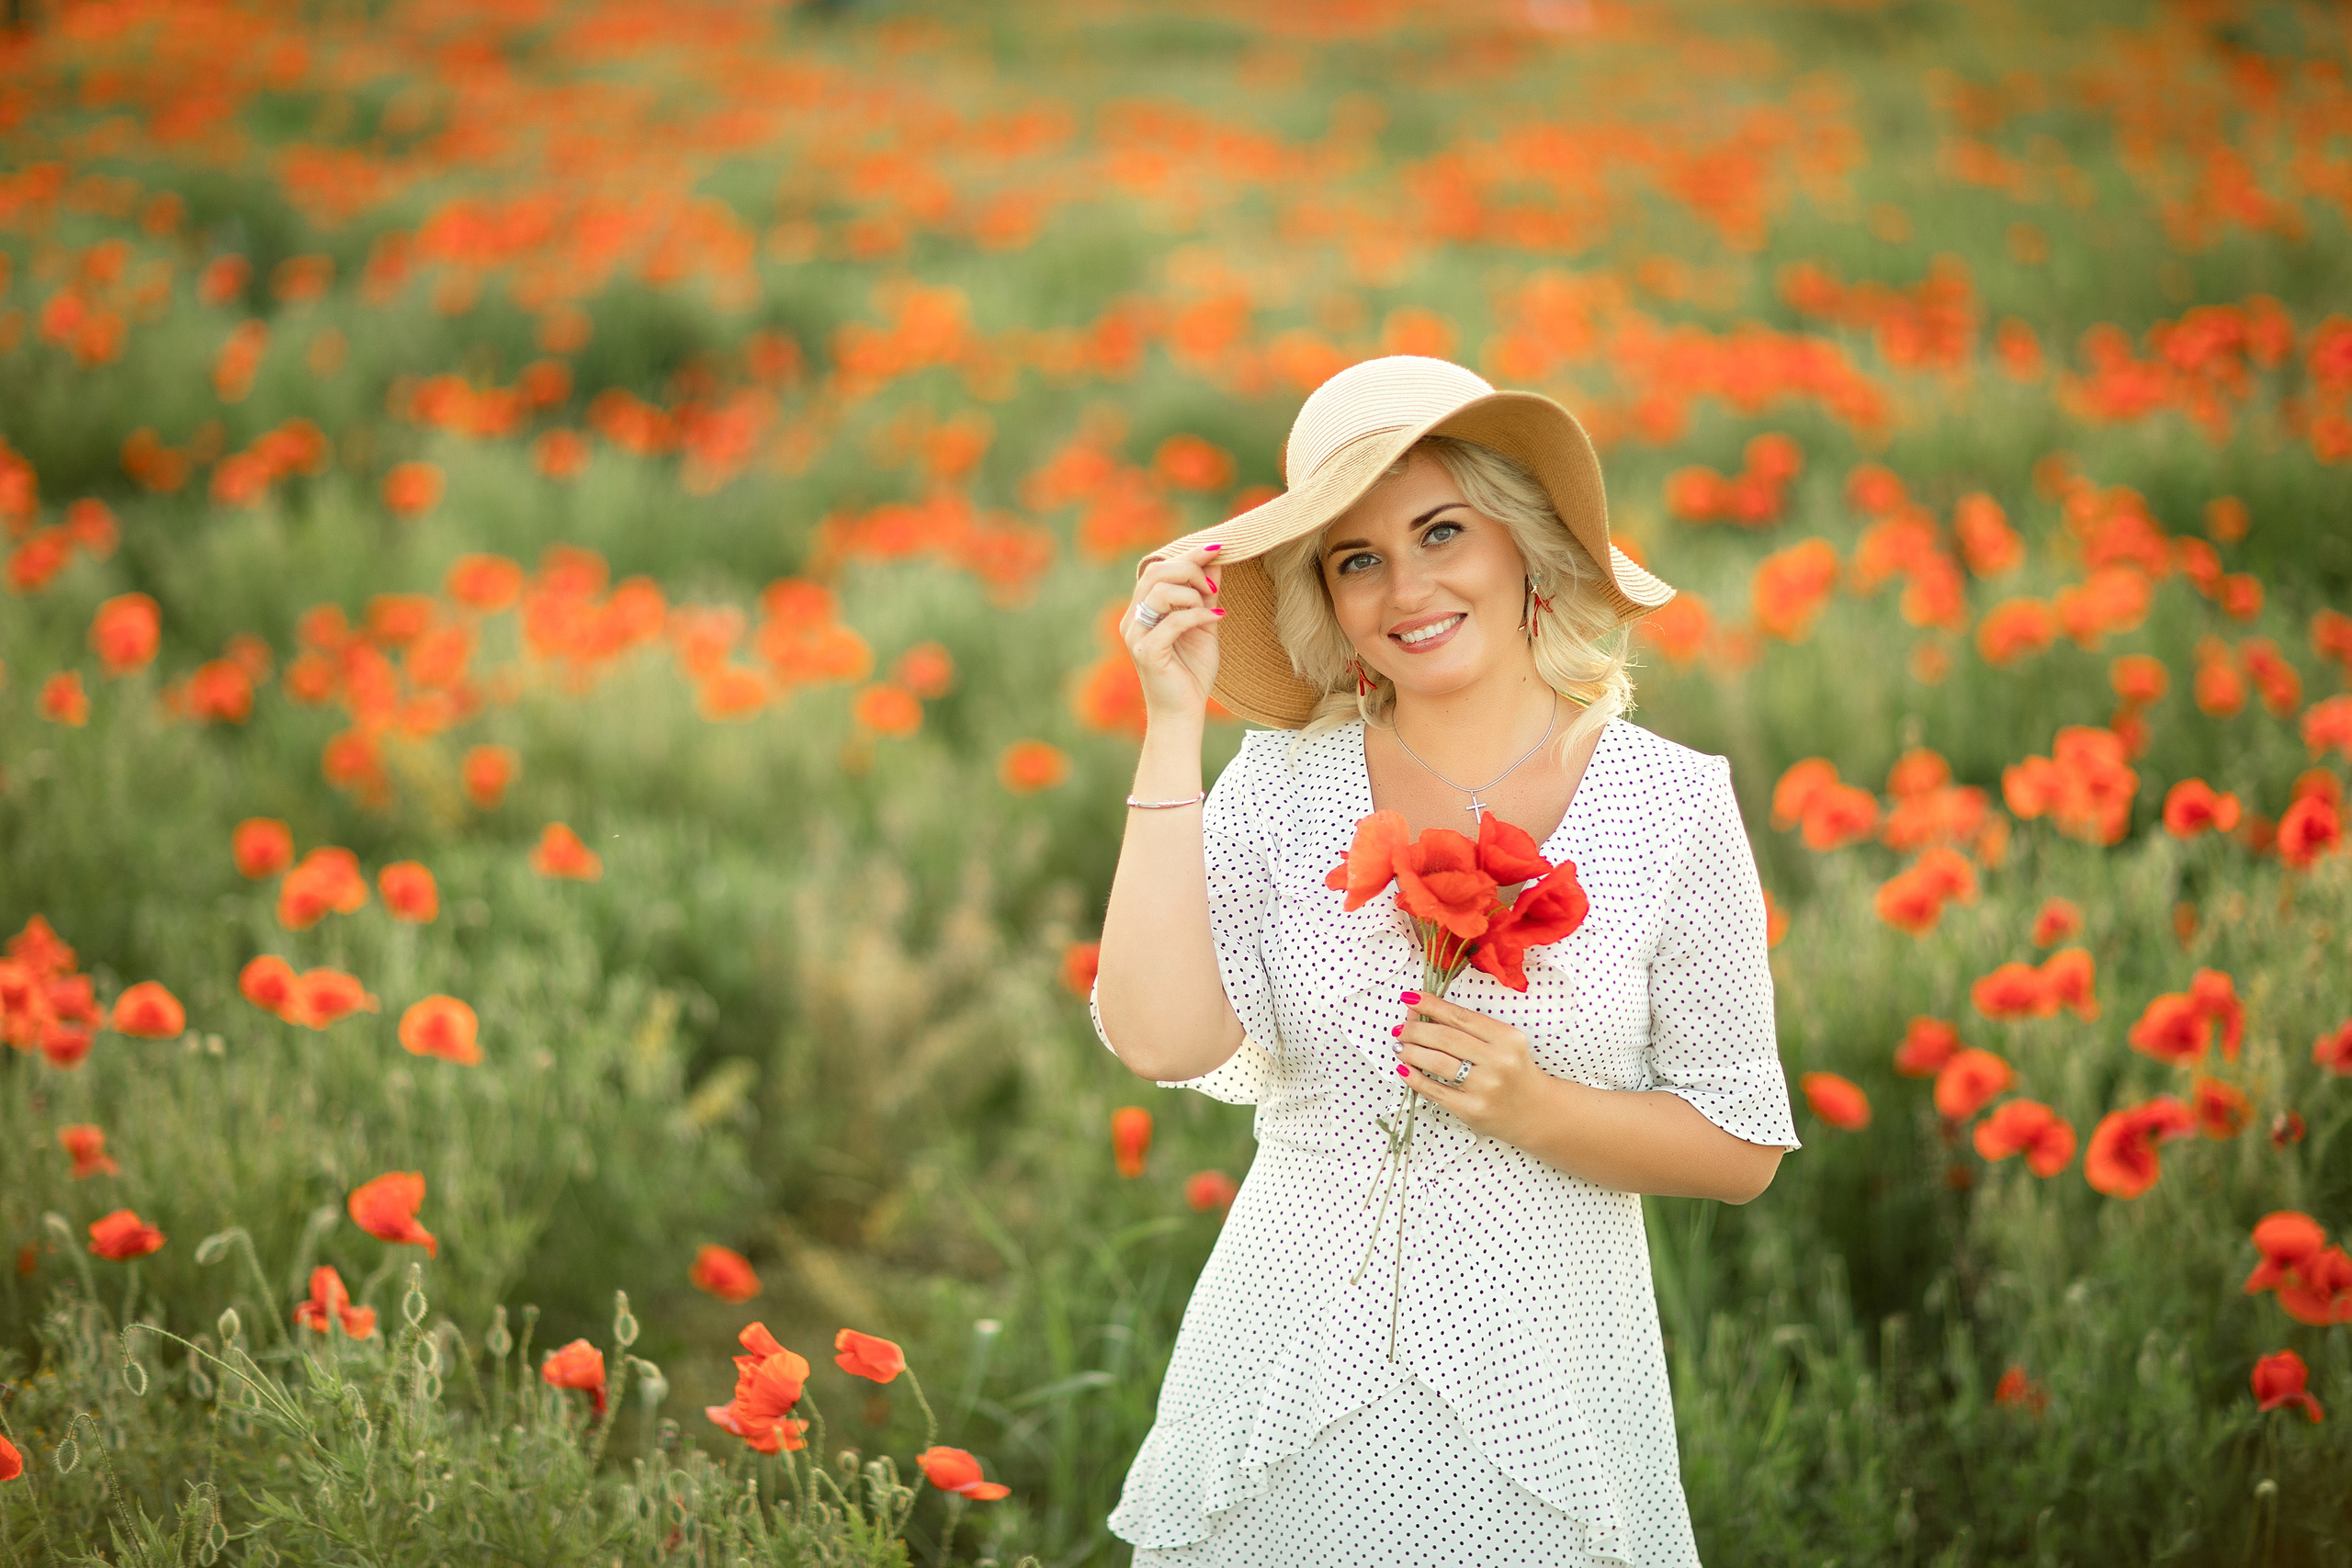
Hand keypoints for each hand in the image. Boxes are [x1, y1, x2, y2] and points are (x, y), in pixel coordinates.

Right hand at [1123, 545, 1223, 721]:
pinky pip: (1173, 620)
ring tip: (1212, 608)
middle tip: (1213, 585)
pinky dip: (1198, 615)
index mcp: (1141, 611)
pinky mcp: (1146, 652)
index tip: (1217, 547)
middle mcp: (1132, 619)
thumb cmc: (1191, 672)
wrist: (1184, 713)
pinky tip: (1216, 619)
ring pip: (1161, 592)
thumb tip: (1215, 561)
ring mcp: (1136, 636)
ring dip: (1193, 594)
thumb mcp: (1203, 625)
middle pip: (1156, 572)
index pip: (1158, 568)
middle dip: (1190, 570)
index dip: (1187, 554)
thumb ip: (1205, 595)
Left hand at [1392, 992, 1553, 1145]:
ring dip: (1411, 1052)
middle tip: (1400, 1029)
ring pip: (1437, 1063)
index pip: (1460, 1017)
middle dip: (1415, 1030)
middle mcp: (1498, 1062)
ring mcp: (1485, 1088)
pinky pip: (1435, 1091)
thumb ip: (1469, 1028)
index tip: (1409, 998)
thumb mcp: (1503, 1043)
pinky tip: (1404, 1069)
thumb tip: (1422, 1013)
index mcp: (1507, 1038)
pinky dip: (1414, 1078)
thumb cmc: (1514, 1071)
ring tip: (1400, 1047)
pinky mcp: (1472, 1110)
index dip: (1431, 1005)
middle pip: (1445, 1038)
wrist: (1537, 1111)